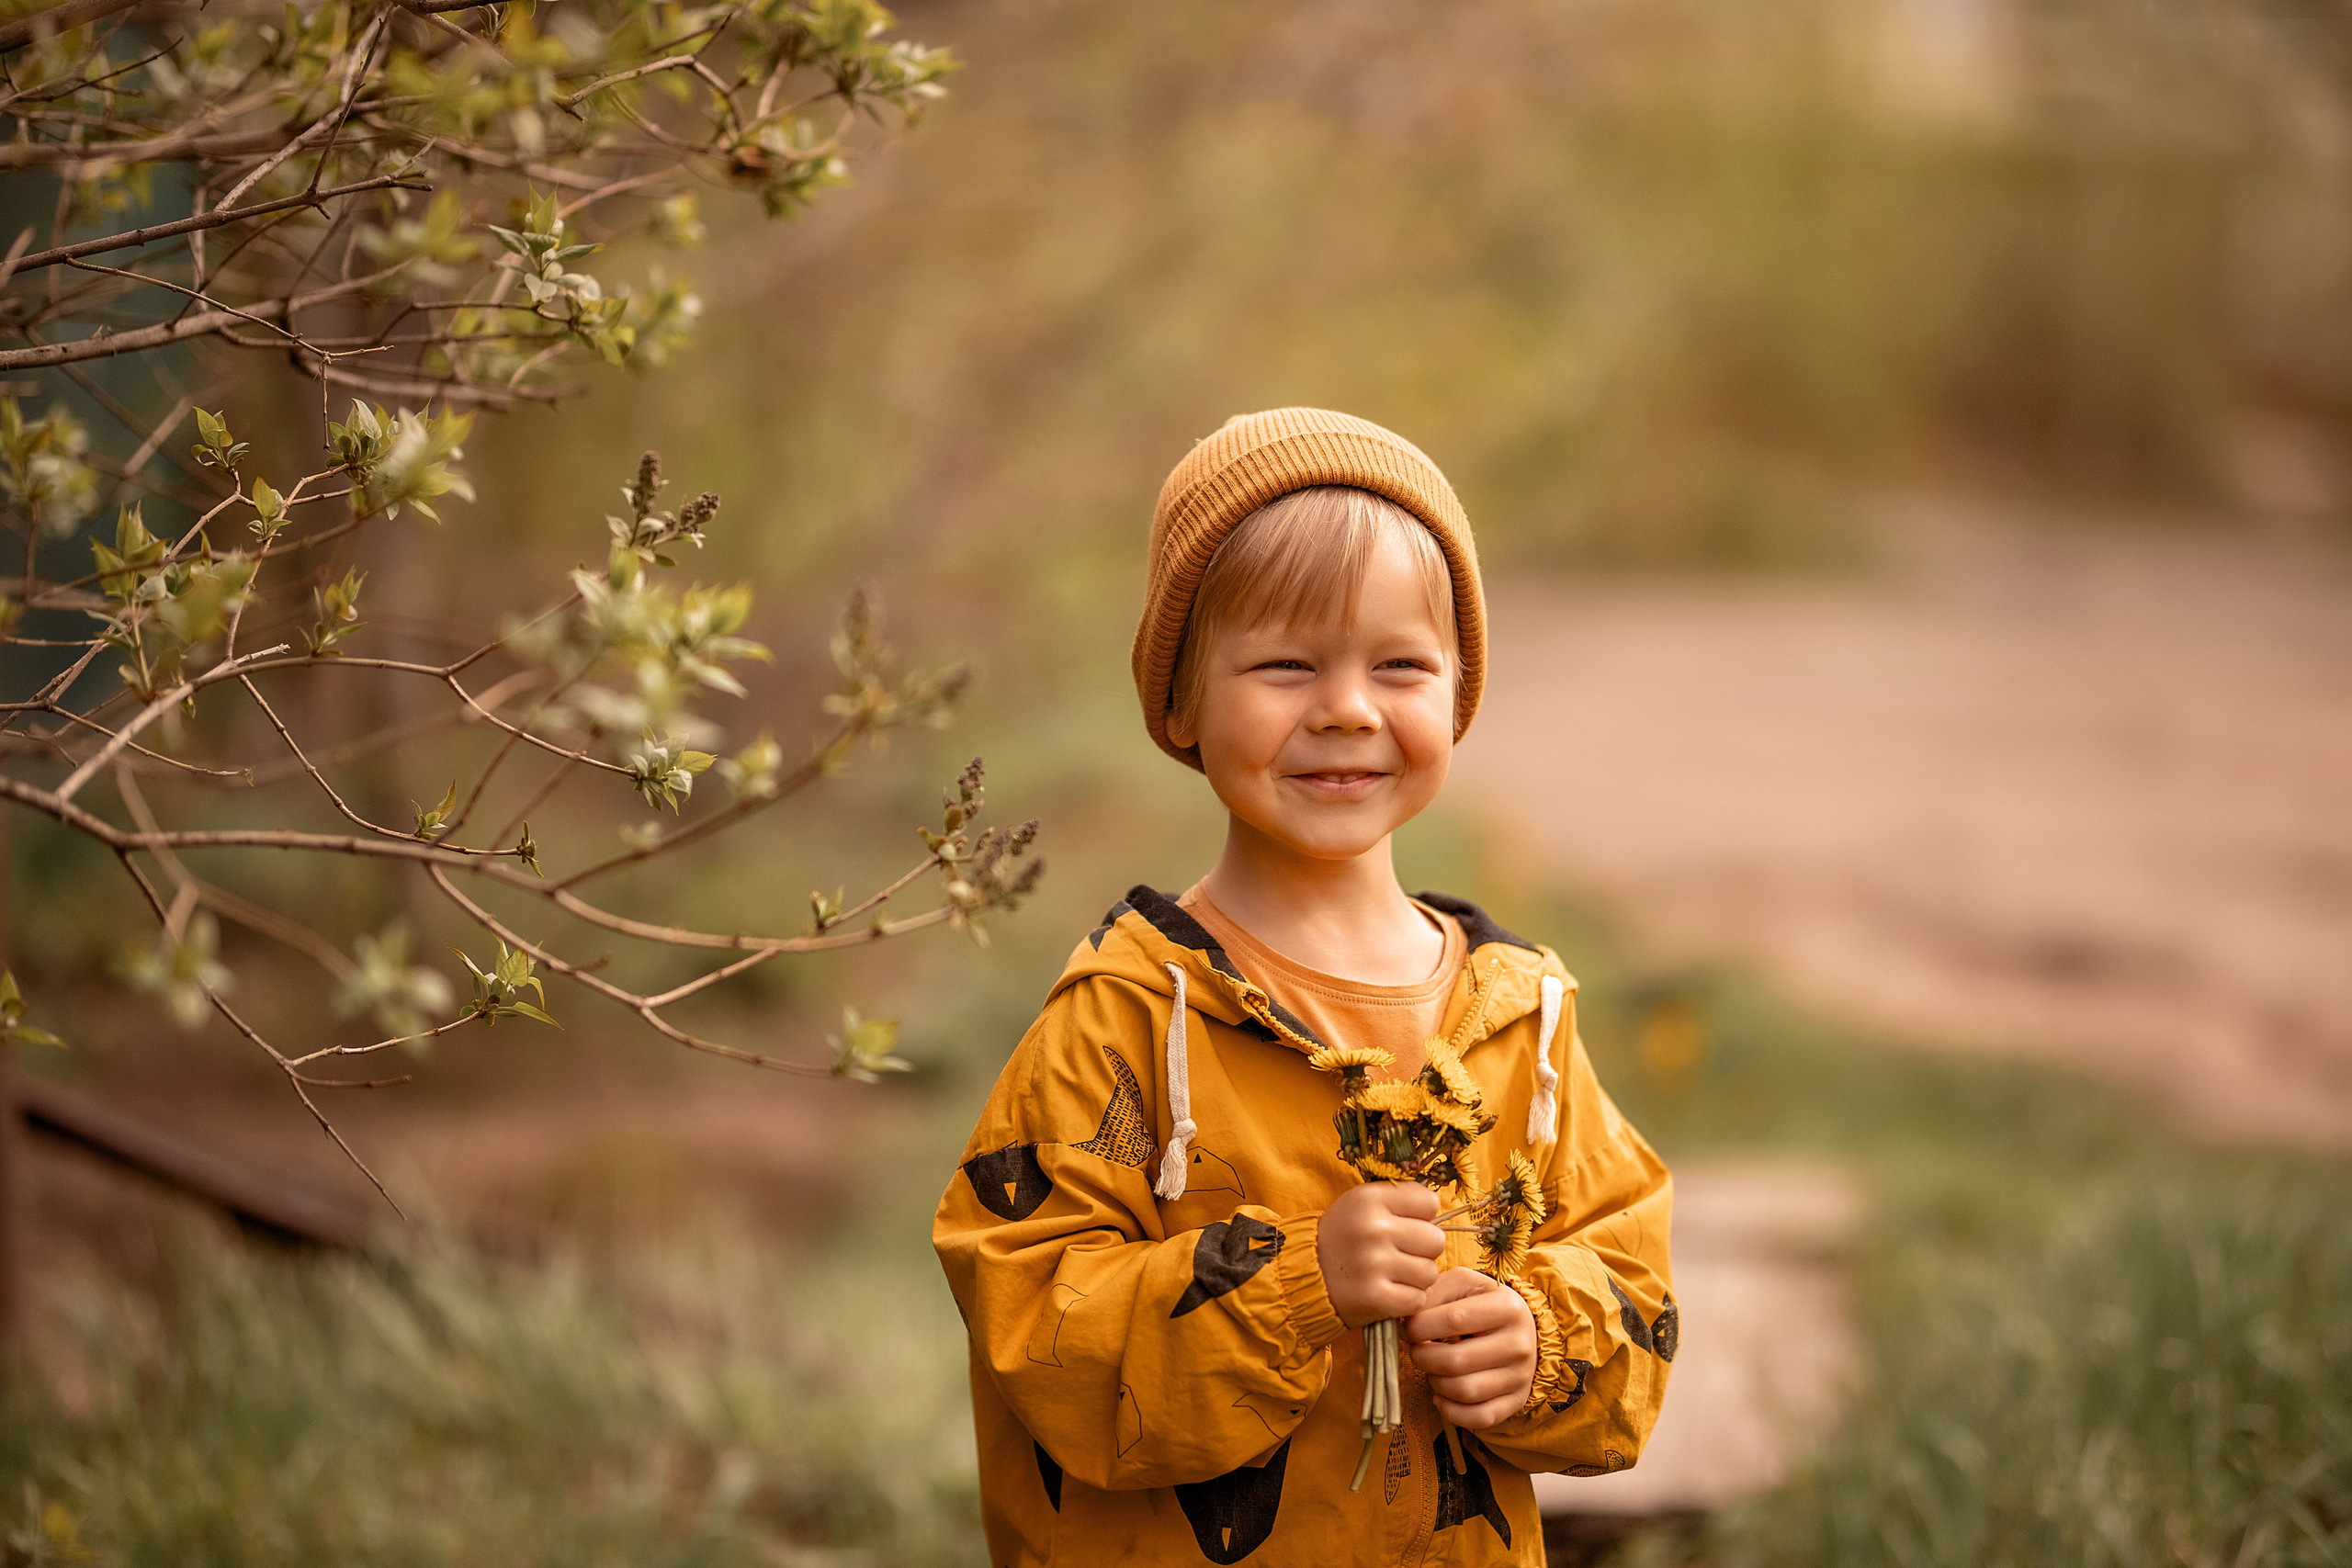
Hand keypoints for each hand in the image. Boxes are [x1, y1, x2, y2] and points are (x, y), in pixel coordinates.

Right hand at [1316, 1181, 1443, 1327]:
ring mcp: (1374, 1264)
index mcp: (1369, 1199)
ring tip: (1391, 1275)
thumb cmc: (1342, 1238)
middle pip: (1435, 1240)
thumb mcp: (1360, 1204)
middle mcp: (1373, 1228)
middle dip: (1421, 1251)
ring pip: (1430, 1273)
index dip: (1419, 1217)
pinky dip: (1406, 1300)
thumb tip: (1437, 1205)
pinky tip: (1388, 1293)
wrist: (1302, 1276)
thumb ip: (1398, 1198)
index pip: (1429, 1202)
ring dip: (1415, 1278)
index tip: (1401, 1226)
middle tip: (1397, 1255)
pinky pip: (1417, 1299)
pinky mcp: (1376, 1297)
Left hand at [1403, 1268, 1536, 1427]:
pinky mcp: (1517, 1401)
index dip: (1419, 1327)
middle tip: (1417, 1350)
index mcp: (1508, 1307)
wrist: (1522, 1328)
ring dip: (1435, 1383)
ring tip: (1432, 1368)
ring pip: (1465, 1392)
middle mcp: (1519, 1344)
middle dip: (1423, 1357)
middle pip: (1456, 1361)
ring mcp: (1521, 1376)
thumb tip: (1408, 1319)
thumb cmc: (1482, 1304)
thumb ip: (1434, 1293)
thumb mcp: (1463, 1285)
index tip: (1407, 1329)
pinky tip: (1440, 1396)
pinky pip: (1479, 1418)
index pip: (1453, 1319)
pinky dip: (1451, 1411)